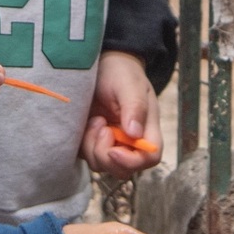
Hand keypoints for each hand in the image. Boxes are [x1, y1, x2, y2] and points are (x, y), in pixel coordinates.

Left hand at [79, 51, 162, 177]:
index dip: (132, 161)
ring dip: (93, 147)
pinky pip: (86, 157)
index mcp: (147, 129)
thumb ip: (134, 107)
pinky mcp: (92, 142)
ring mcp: (110, 144)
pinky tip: (87, 124)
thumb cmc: (121, 71)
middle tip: (100, 125)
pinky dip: (83, 145)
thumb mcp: (129, 84)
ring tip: (95, 120)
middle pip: (123, 169)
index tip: (113, 149)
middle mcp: (130, 141)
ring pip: (102, 165)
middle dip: (106, 154)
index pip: (149, 158)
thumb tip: (135, 134)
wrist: (102, 64)